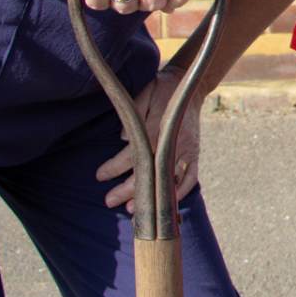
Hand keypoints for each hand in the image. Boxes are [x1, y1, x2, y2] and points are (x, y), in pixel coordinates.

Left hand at [97, 65, 200, 210]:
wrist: (189, 87)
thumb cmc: (162, 89)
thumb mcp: (145, 93)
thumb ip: (135, 112)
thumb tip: (122, 136)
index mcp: (158, 126)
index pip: (134, 153)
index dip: (116, 167)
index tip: (100, 175)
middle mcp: (174, 142)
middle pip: (150, 172)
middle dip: (127, 189)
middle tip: (109, 200)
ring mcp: (186, 150)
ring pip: (168, 179)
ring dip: (151, 196)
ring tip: (132, 210)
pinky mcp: (194, 153)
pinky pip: (190, 177)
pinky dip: (180, 192)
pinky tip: (166, 204)